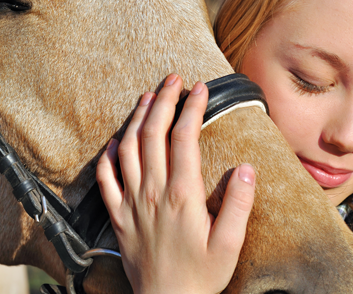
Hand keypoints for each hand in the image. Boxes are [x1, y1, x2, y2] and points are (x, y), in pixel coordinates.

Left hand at [96, 74, 255, 293]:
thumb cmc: (200, 276)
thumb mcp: (229, 245)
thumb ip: (239, 205)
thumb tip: (246, 168)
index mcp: (182, 195)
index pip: (185, 138)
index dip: (192, 108)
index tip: (201, 88)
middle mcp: (153, 192)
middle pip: (153, 134)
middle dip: (164, 101)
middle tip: (173, 79)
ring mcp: (132, 202)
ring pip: (128, 149)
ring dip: (137, 119)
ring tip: (147, 97)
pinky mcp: (118, 216)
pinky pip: (106, 180)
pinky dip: (107, 157)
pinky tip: (113, 142)